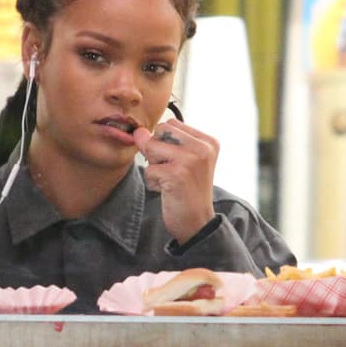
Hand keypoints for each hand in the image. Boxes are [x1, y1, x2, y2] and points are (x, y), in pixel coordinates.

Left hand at [134, 122, 218, 244]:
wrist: (197, 222)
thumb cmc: (187, 191)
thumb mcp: (181, 161)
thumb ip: (162, 142)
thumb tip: (138, 131)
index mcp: (208, 141)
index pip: (171, 124)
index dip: (163, 142)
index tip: (176, 162)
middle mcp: (203, 147)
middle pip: (160, 131)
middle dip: (156, 151)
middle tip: (170, 171)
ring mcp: (191, 160)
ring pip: (151, 147)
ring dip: (153, 166)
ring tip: (168, 180)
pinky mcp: (177, 174)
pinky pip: (148, 169)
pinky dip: (152, 182)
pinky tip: (167, 190)